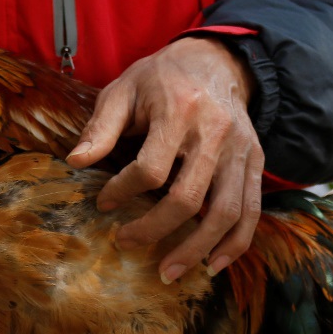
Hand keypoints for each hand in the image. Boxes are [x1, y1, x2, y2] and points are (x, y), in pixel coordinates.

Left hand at [67, 37, 263, 283]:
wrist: (216, 61)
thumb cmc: (161, 79)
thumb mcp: (123, 91)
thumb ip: (100, 128)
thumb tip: (76, 162)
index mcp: (179, 111)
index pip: (151, 169)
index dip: (123, 192)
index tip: (104, 202)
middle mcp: (215, 133)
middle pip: (188, 198)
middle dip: (153, 229)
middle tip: (125, 242)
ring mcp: (241, 150)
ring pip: (225, 212)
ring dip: (196, 249)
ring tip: (169, 272)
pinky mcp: (255, 162)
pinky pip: (251, 210)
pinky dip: (235, 243)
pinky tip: (213, 264)